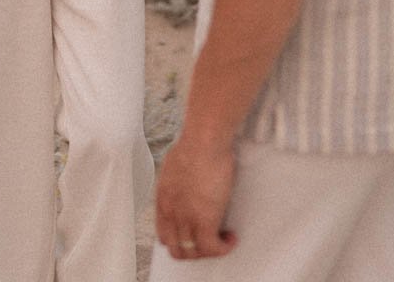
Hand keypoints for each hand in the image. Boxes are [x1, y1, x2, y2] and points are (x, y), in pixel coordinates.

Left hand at [156, 131, 237, 259]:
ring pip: (194, 252)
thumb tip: (187, 184)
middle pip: (177, 249)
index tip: (192, 236)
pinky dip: (223, 248)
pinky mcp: (205, 220)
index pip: (164, 235)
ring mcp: (186, 218)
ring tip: (221, 240)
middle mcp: (171, 212)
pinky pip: (213, 248)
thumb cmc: (195, 143)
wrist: (204, 141)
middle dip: (194, 250)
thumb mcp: (175, 165)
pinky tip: (230, 238)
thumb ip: (178, 182)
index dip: (179, 240)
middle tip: (208, 241)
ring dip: (209, 250)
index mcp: (163, 199)